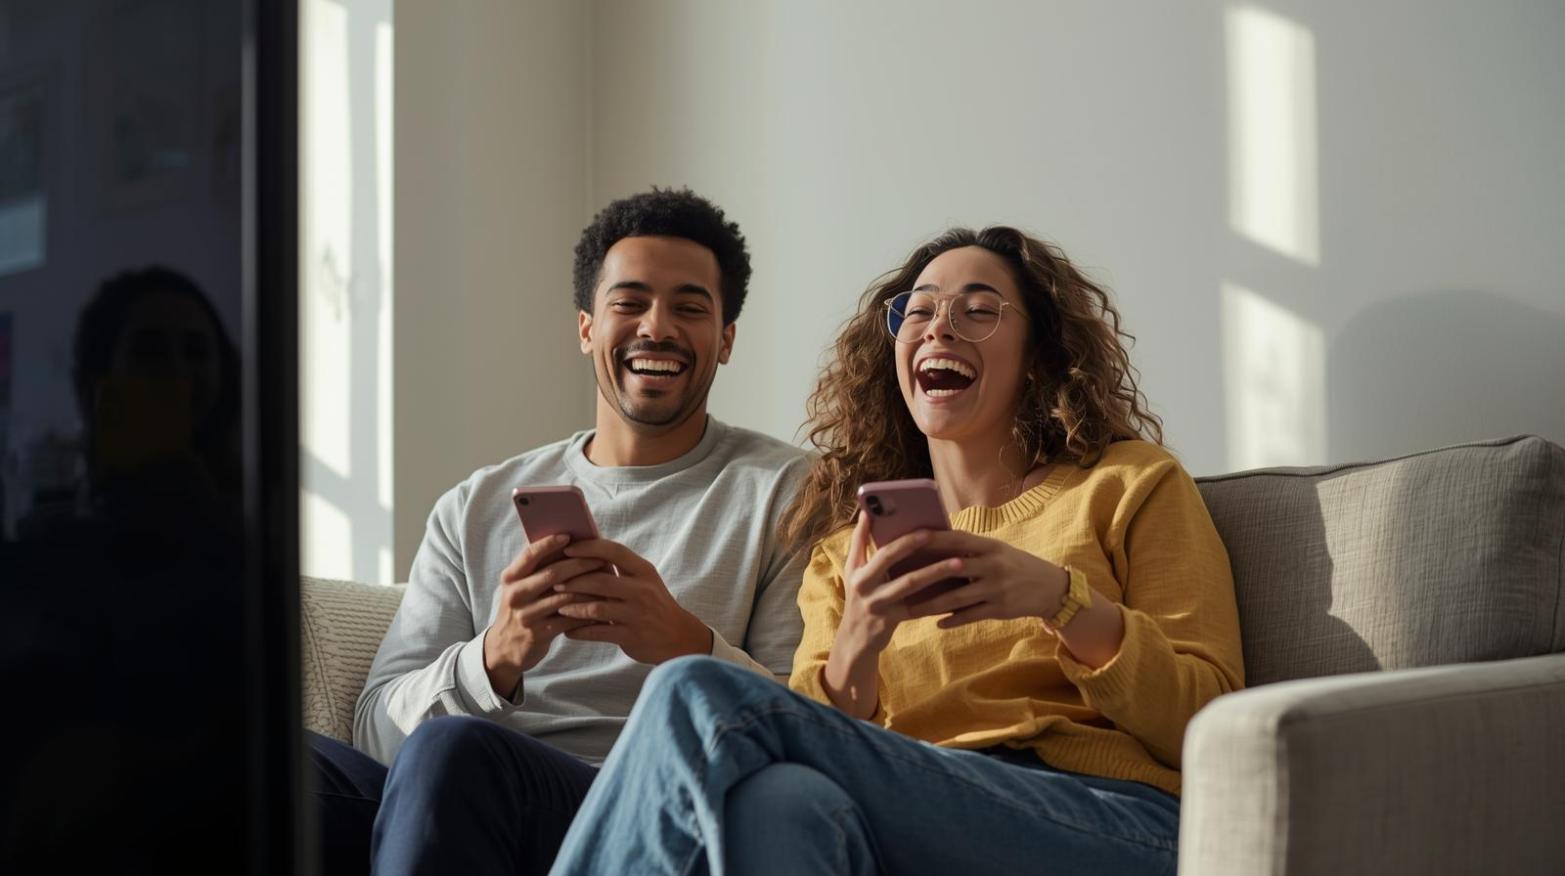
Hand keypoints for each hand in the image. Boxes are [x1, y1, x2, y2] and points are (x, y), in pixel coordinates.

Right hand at [483, 534, 606, 697]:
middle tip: (602, 558)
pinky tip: (602, 605)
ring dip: (589, 588)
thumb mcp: (521, 586)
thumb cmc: (522, 608)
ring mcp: (526, 615)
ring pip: (565, 596)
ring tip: (608, 581)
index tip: (569, 535)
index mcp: (510, 577)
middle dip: (581, 564)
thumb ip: (538, 568)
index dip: (549, 543)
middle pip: (553, 573)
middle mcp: (515, 594)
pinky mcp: (539, 633)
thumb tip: (569, 541)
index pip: (530, 554)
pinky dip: (587, 611)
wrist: (504, 647)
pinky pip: (569, 619)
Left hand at [550, 539, 712, 664]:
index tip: (567, 549)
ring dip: (573, 607)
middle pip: (600, 580)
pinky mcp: (631, 636)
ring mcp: (637, 614)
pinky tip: (568, 630)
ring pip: (596, 607)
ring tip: (559, 606)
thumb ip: (621, 568)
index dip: (589, 548)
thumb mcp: (645, 580)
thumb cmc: (654, 604)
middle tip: (555, 580)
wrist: (678, 637)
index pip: (614, 551)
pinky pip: (598, 632)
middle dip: (574, 580)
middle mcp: (642, 590)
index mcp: (644, 571)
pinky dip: (580, 631)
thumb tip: (586, 551)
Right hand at [836, 511, 964, 656]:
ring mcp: (878, 605)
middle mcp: (865, 587)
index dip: (904, 540)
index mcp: (858, 571)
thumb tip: (866, 512)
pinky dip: (937, 598)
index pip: (883, 552)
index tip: (926, 529)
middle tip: (943, 538)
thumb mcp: (852, 570)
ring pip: (911, 586)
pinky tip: (955, 590)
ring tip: (959, 562)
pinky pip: (918, 608)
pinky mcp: (890, 621)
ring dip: (936, 572)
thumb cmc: (858, 596)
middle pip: (896, 564)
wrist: (854, 639)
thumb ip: (859, 542)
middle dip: (919, 548)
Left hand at [893, 530, 1068, 627]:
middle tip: (898, 582)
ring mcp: (996, 588)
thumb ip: (970, 548)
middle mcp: (992, 565)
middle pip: (951, 569)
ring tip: (910, 609)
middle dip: (923, 576)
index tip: (907, 539)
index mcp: (989, 546)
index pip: (956, 539)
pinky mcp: (1000, 609)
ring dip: (931, 605)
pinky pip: (970, 616)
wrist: (1050, 587)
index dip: (932, 539)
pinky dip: (952, 620)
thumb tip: (933, 545)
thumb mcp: (996, 550)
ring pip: (956, 598)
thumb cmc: (1014, 565)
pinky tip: (937, 623)